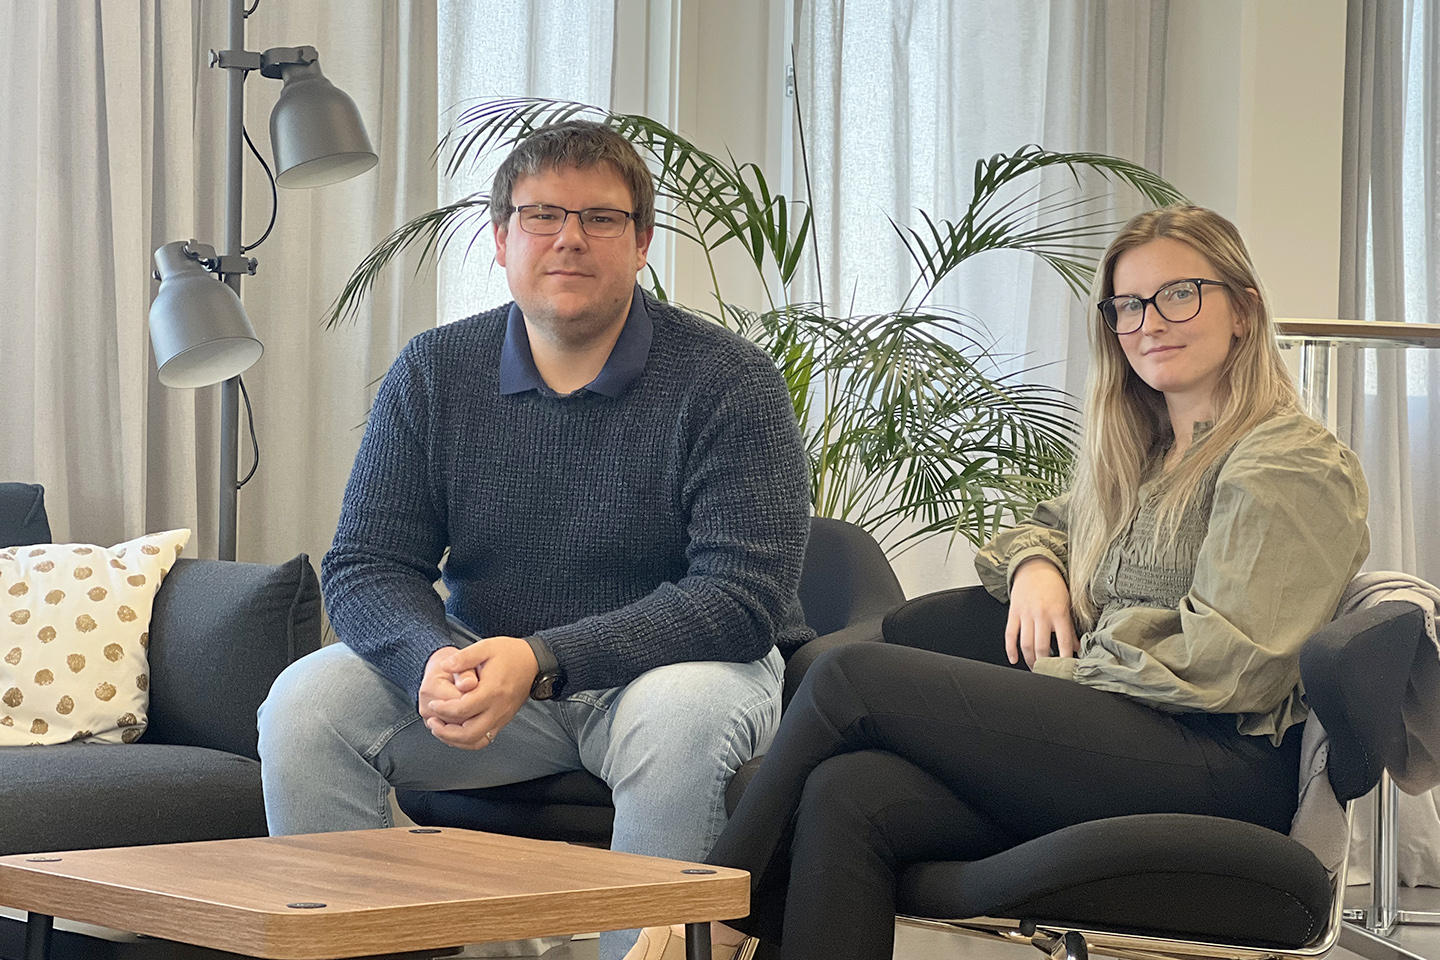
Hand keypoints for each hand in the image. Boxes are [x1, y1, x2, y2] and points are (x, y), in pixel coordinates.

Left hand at [417, 637, 538, 748]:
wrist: (533, 661)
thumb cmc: (510, 654)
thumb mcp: (485, 647)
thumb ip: (464, 657)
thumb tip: (444, 666)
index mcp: (492, 690)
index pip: (463, 709)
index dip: (443, 709)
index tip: (433, 703)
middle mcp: (498, 708)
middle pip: (469, 733)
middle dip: (445, 731)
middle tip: (432, 720)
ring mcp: (502, 717)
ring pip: (476, 741)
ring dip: (455, 740)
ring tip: (440, 729)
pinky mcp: (503, 721)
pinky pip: (484, 740)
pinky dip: (467, 741)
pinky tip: (456, 733)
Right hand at [1005, 558, 1077, 667]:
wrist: (1034, 567)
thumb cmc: (1053, 585)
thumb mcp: (1067, 604)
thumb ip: (1070, 626)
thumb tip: (1077, 646)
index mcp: (1058, 613)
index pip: (1064, 642)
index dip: (1065, 658)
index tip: (1067, 669)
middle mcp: (1041, 614)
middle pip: (1041, 646)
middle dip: (1044, 663)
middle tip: (1048, 673)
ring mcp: (1026, 614)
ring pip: (1026, 643)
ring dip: (1029, 660)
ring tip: (1034, 668)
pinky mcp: (1014, 613)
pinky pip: (1010, 634)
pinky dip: (1010, 649)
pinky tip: (1014, 659)